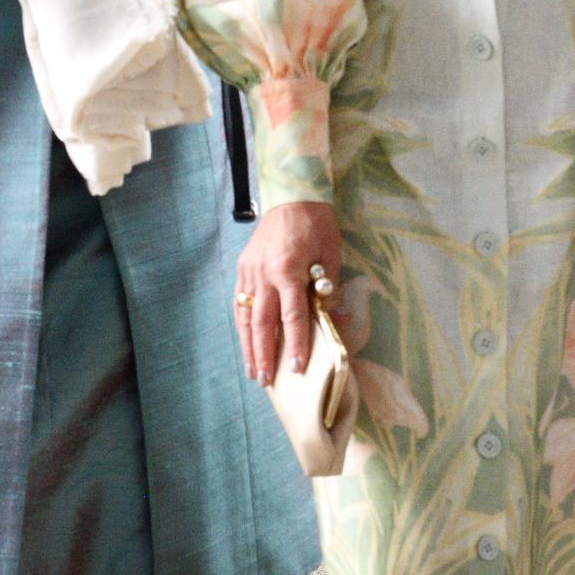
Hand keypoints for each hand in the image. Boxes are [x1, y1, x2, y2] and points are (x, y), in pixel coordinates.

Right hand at [233, 201, 342, 385]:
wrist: (292, 194)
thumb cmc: (317, 223)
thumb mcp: (330, 254)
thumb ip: (328, 289)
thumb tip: (334, 320)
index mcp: (288, 270)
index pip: (292, 316)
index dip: (295, 344)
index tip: (296, 368)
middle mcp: (264, 273)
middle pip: (263, 323)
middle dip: (264, 354)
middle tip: (267, 380)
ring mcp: (250, 271)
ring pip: (246, 316)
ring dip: (249, 346)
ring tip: (253, 370)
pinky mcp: (244, 267)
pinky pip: (240, 302)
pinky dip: (242, 325)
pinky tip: (246, 341)